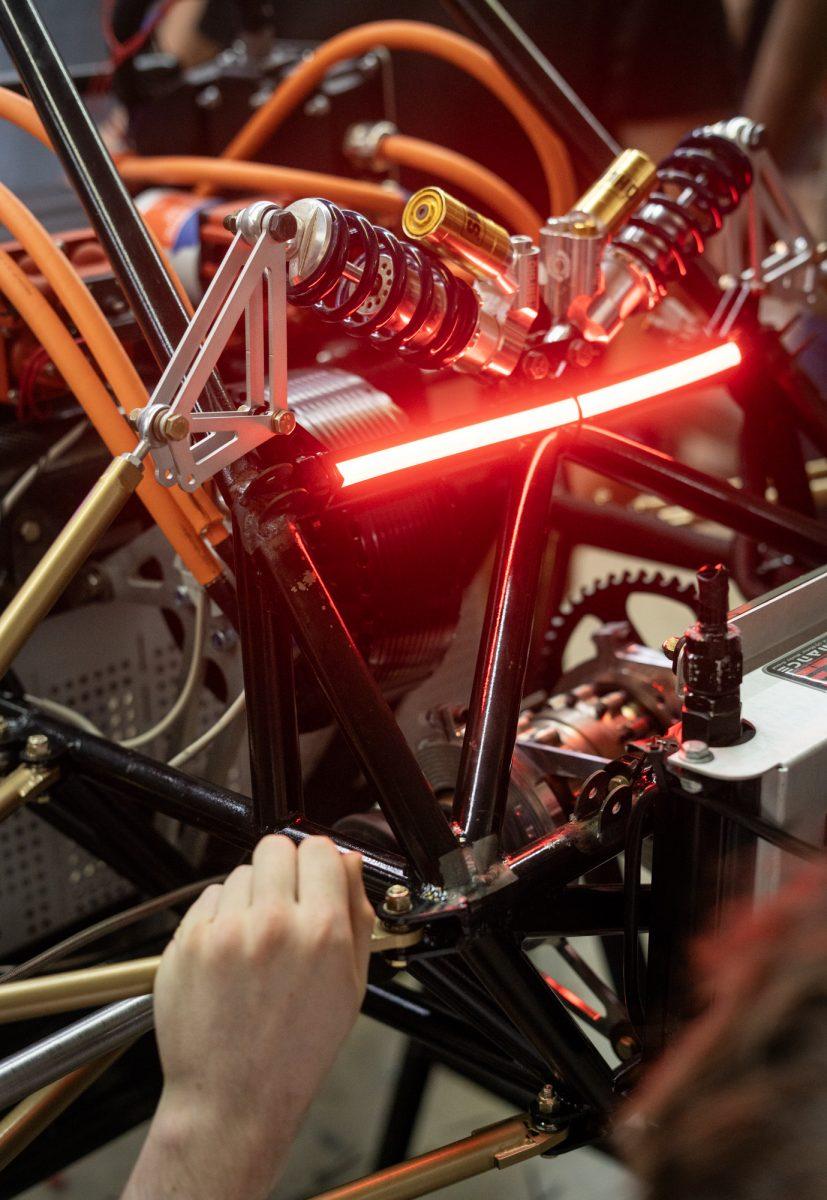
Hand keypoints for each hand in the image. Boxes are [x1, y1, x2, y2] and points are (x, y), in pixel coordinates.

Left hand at [123, 835, 374, 1199]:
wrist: (233, 1099)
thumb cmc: (294, 1053)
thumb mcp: (351, 986)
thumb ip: (357, 914)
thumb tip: (348, 863)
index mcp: (321, 932)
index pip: (321, 849)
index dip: (321, 862)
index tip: (317, 877)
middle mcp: (273, 924)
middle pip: (277, 846)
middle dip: (284, 868)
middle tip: (284, 904)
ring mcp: (225, 931)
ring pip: (241, 872)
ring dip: (250, 894)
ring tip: (255, 941)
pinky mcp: (188, 942)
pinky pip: (209, 898)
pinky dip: (220, 916)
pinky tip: (230, 954)